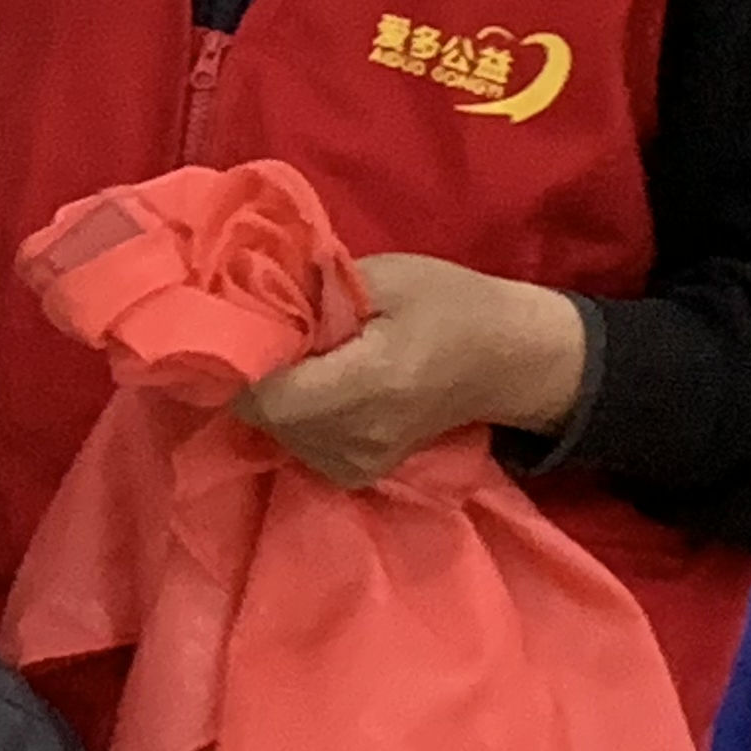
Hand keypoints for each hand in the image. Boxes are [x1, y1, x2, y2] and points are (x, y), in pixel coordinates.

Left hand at [235, 255, 589, 490]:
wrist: (508, 360)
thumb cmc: (450, 305)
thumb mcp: (385, 276)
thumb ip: (315, 290)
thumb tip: (251, 301)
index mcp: (372, 384)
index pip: (269, 395)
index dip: (242, 363)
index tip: (245, 325)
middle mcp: (359, 438)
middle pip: (266, 416)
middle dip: (255, 374)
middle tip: (275, 331)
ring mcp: (358, 464)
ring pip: (276, 431)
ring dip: (275, 393)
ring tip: (304, 355)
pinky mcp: (356, 474)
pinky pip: (297, 443)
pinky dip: (296, 412)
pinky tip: (321, 383)